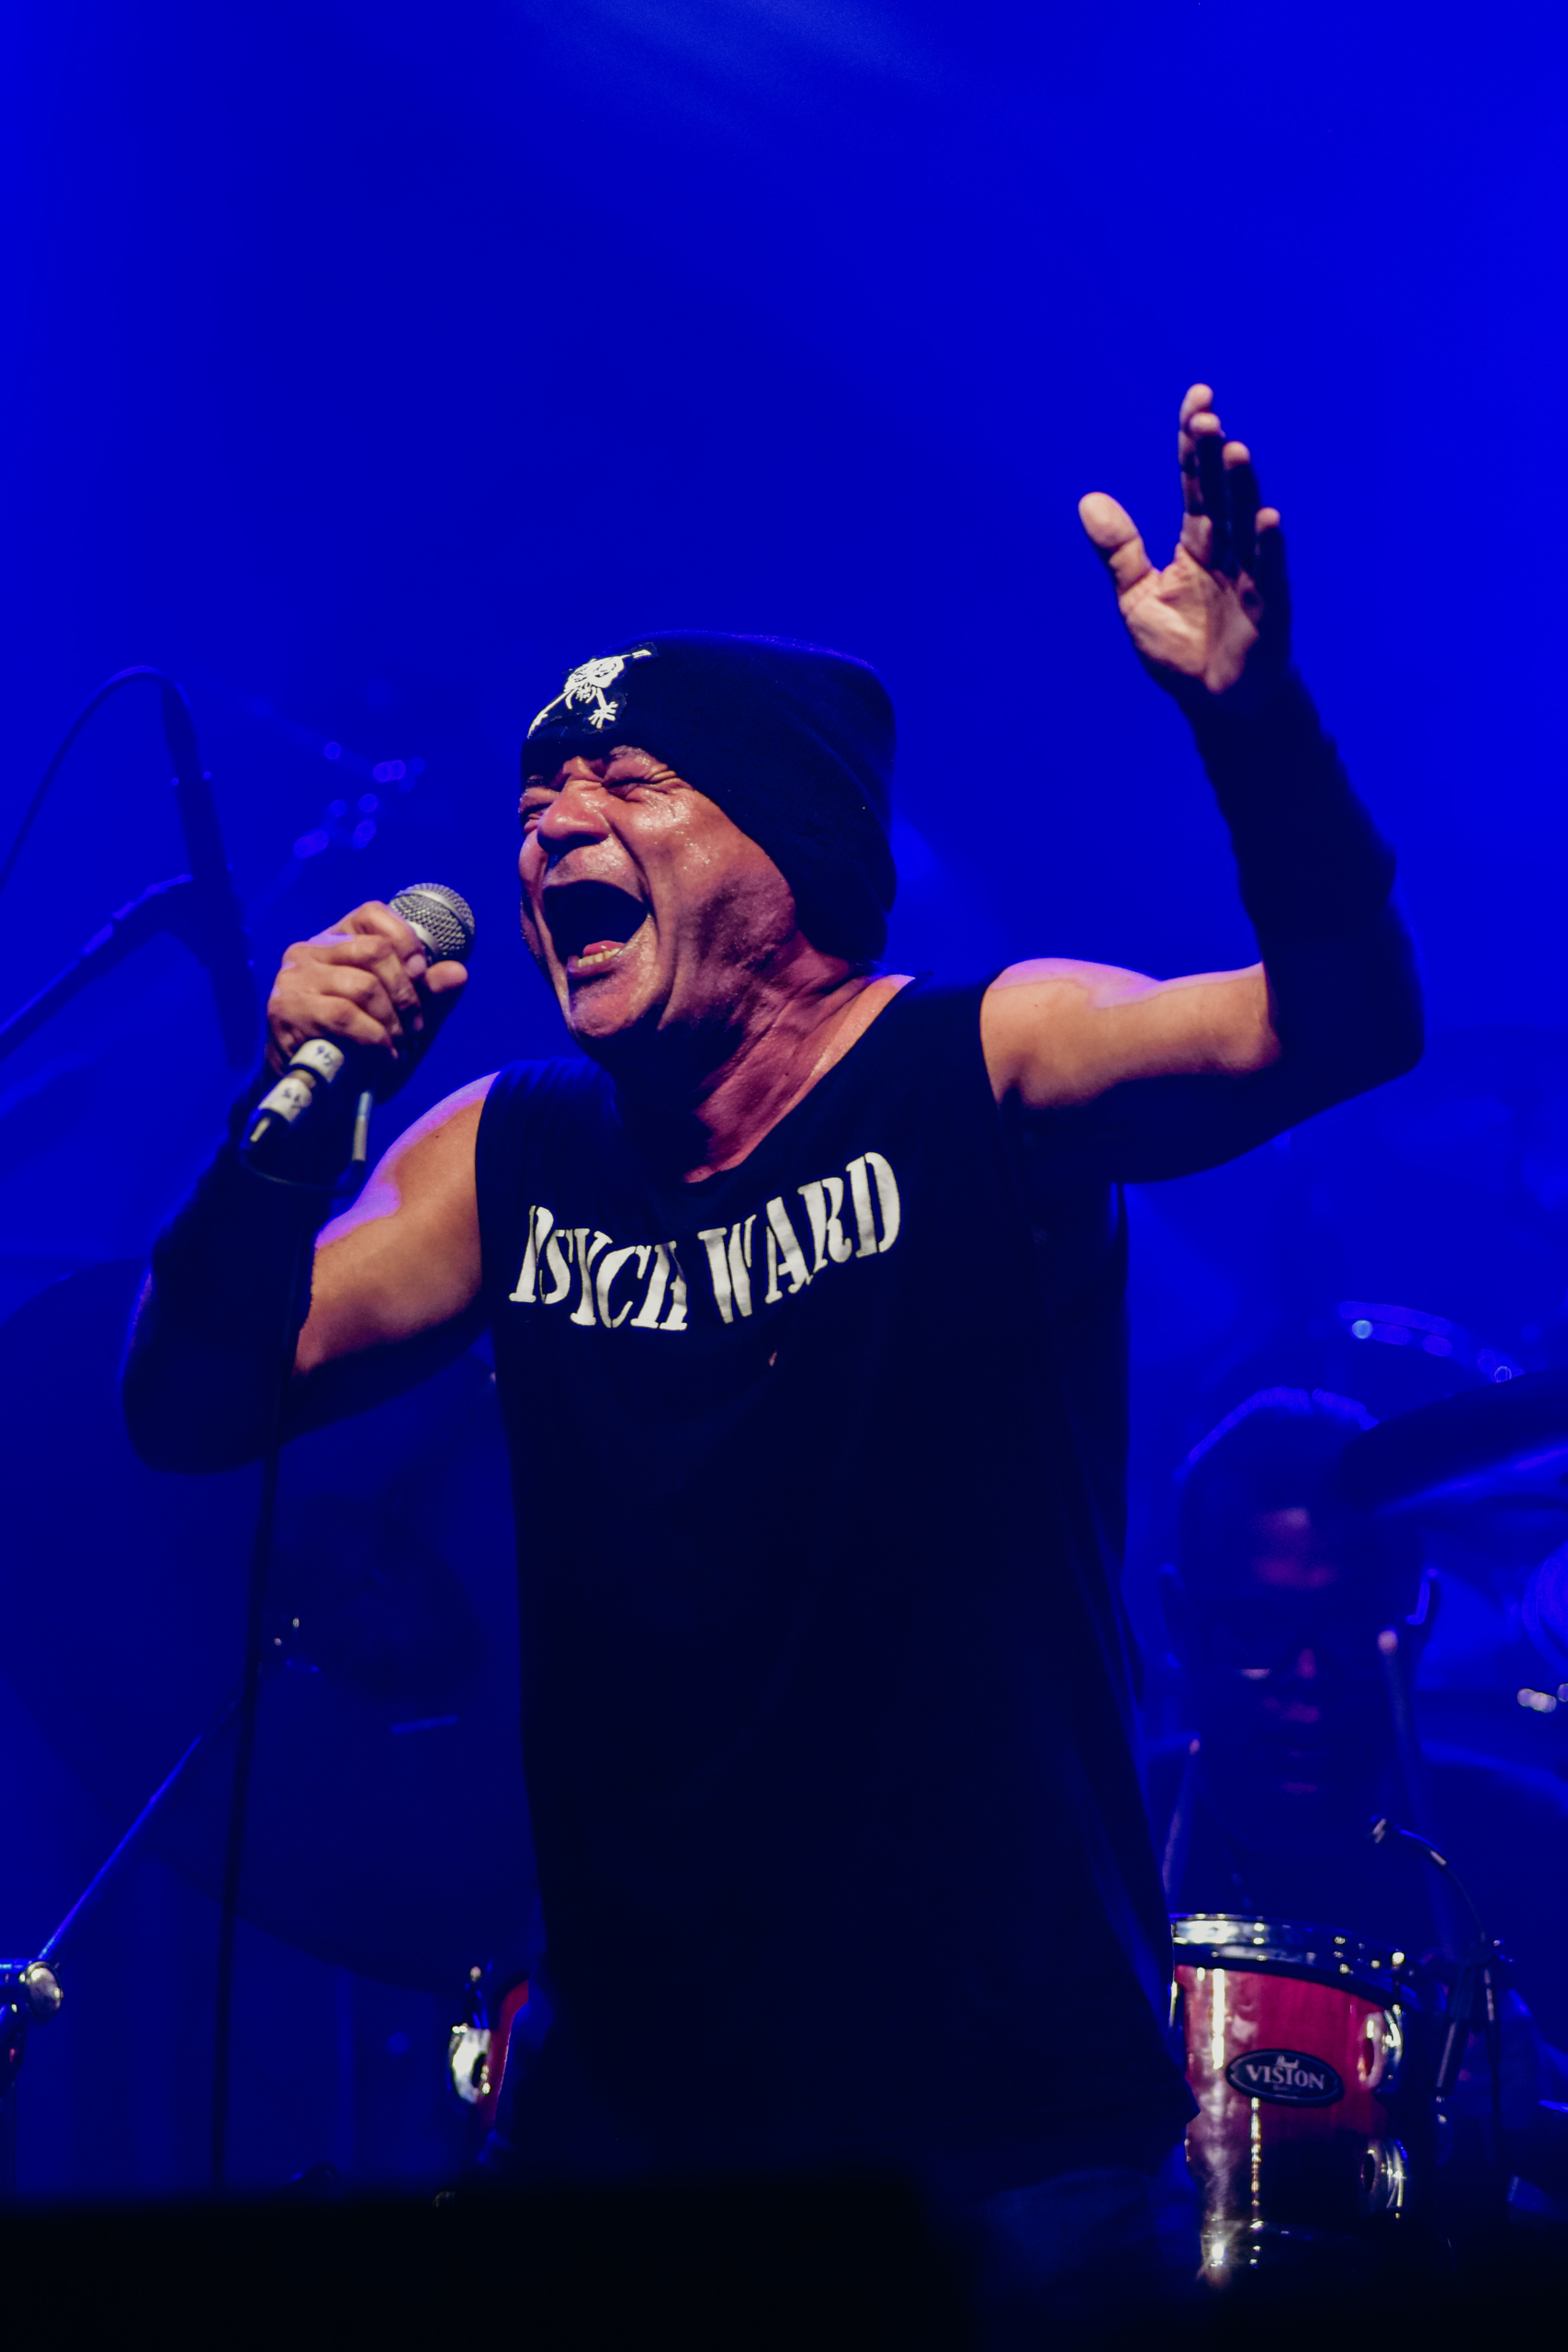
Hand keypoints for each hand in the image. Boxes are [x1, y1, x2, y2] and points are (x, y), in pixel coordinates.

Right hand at [265, 901, 467, 1089]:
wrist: (316, 1092)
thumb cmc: (358, 1047)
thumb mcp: (399, 1015)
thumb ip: (426, 992)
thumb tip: (459, 972)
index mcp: (334, 942)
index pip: (372, 914)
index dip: (406, 940)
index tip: (421, 974)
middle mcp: (308, 951)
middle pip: (375, 950)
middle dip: (406, 992)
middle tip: (415, 1025)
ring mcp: (295, 978)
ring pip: (363, 985)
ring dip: (392, 1021)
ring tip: (399, 1044)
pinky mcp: (287, 1008)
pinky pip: (345, 1015)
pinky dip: (374, 1037)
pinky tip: (384, 1054)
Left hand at [1079, 383, 1289, 704]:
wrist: (1216, 703)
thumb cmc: (1182, 650)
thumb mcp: (1138, 597)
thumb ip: (1119, 551)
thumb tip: (1088, 500)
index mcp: (1197, 542)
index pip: (1196, 483)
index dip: (1193, 444)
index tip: (1198, 399)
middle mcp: (1227, 550)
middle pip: (1221, 493)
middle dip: (1214, 456)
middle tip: (1206, 416)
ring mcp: (1250, 576)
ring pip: (1246, 523)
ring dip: (1242, 488)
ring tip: (1234, 450)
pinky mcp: (1267, 608)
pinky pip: (1268, 573)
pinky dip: (1268, 547)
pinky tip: (1268, 517)